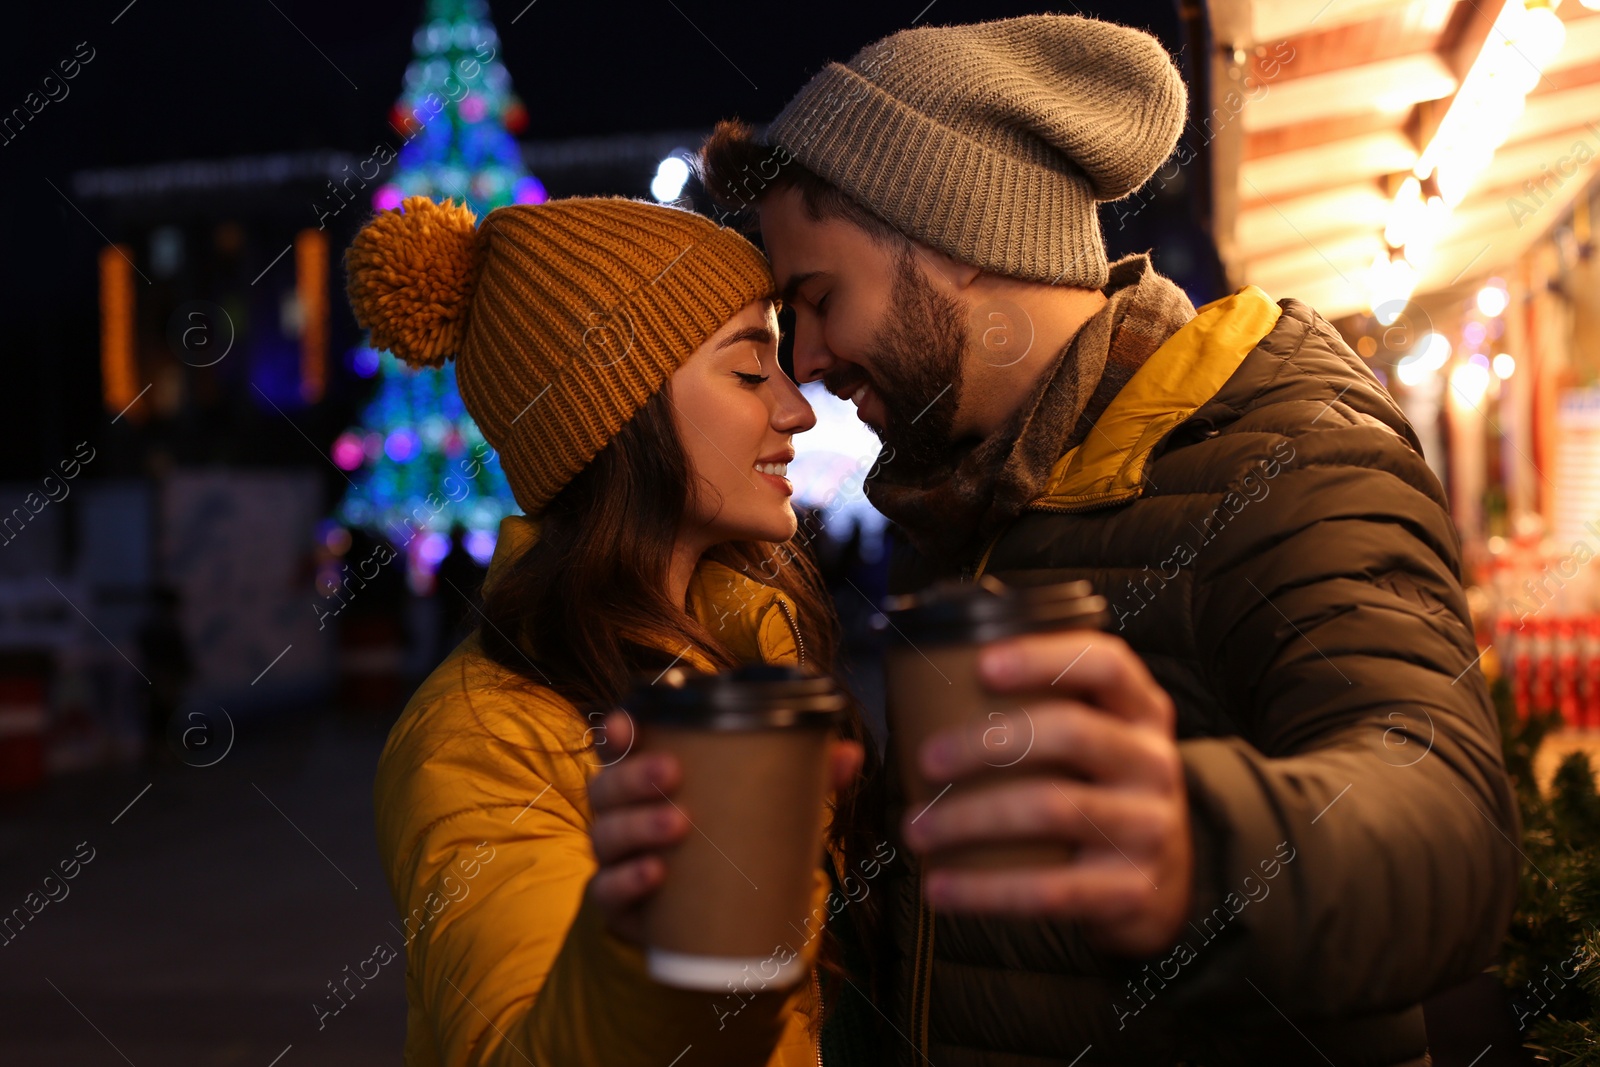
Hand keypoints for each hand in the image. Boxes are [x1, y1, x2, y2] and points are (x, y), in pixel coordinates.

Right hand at [586, 709, 864, 943]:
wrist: (705, 922)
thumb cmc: (728, 843)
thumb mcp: (763, 807)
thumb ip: (802, 779)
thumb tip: (850, 754)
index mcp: (646, 778)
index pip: (617, 745)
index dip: (615, 730)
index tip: (627, 723)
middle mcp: (620, 813)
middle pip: (606, 786)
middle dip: (634, 776)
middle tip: (673, 775)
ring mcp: (615, 860)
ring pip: (604, 835)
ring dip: (636, 826)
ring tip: (677, 825)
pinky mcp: (618, 905)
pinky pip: (608, 889)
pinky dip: (627, 880)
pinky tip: (656, 874)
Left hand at [900, 630, 1191, 957]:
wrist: (1167, 881)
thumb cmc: (1101, 790)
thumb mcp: (1100, 737)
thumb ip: (1045, 707)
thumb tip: (928, 689)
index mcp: (1142, 711)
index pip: (1106, 663)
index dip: (1044, 657)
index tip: (982, 665)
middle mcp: (1154, 762)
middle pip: (1071, 731)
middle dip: (985, 742)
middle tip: (925, 759)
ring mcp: (1150, 827)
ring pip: (1052, 808)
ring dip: (969, 818)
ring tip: (916, 829)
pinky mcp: (1132, 890)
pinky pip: (1050, 889)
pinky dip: (985, 890)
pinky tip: (941, 888)